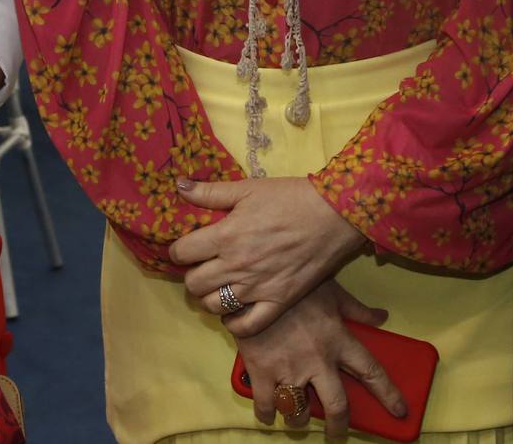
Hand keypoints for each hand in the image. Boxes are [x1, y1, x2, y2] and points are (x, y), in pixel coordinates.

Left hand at [171, 176, 367, 334]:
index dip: (178, 250)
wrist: (335, 215)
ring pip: (214, 306)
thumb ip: (210, 192)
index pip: (182, 252)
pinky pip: (247, 325)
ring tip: (217, 286)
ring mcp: (257, 288)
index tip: (186, 247)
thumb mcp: (248, 188)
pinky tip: (233, 313)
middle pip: (194, 283)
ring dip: (209, 297)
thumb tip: (179, 187)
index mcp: (226, 235)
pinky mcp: (279, 302)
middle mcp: (236, 265)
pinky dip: (234, 324)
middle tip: (201, 266)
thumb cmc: (290, 197)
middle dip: (191, 275)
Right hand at [236, 280, 406, 440]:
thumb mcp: (332, 291)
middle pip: (337, 406)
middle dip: (338, 427)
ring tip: (297, 416)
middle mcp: (317, 359)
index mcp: (338, 339)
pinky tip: (270, 412)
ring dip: (299, 420)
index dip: (389, 394)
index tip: (400, 411)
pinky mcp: (262, 372)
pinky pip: (267, 407)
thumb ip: (357, 309)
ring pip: (299, 412)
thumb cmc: (295, 285)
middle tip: (336, 433)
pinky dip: (268, 414)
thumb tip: (382, 317)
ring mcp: (288, 368)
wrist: (253, 282)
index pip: (372, 372)